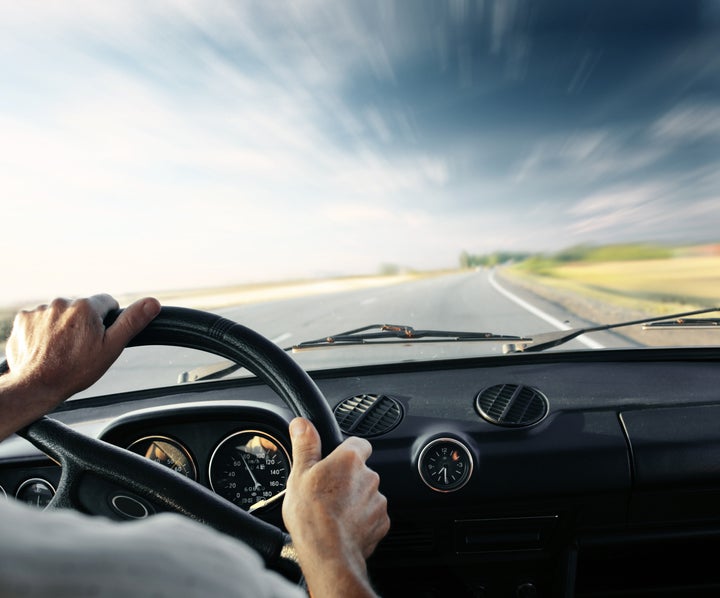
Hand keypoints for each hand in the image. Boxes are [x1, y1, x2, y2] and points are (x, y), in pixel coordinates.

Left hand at [0, 294, 159, 437]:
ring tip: (61, 350)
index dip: (107, 320)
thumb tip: (153, 302)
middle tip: (81, 347)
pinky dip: (43, 330)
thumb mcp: (111, 347)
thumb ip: (132, 322)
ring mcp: (40, 311)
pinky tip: (46, 348)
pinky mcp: (23, 319)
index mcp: (86, 307)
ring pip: (60, 314)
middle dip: (83, 323)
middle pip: (82, 308)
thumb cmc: (75, 370)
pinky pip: (40, 319)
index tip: (100, 337)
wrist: (36, 386)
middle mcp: (62, 303)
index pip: (106, 302)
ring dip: (63, 326)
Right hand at [282, 418, 389, 597]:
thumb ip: (305, 445)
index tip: (335, 461)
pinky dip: (361, 520)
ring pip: (367, 494)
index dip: (347, 451)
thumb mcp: (299, 474)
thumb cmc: (311, 514)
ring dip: (355, 500)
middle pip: (361, 471)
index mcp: (350, 459)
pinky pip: (372, 516)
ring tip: (333, 513)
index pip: (358, 443)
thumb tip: (302, 423)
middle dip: (348, 480)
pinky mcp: (382, 523)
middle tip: (327, 492)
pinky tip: (343, 527)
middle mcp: (369, 476)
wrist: (328, 553)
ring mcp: (378, 500)